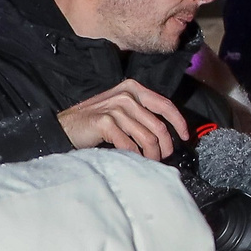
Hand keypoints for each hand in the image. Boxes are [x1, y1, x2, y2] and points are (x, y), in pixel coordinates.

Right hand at [59, 79, 190, 159]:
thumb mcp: (121, 109)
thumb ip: (142, 113)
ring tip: (149, 161)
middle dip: (166, 146)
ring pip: (147, 138)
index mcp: (133, 89)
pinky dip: (135, 157)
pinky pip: (130, 145)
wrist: (65, 127)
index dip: (179, 122)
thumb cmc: (96, 122)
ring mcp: (115, 108)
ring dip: (152, 155)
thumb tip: (167, 132)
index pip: (165, 105)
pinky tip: (133, 160)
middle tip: (163, 157)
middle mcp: (126, 95)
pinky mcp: (105, 122)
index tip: (185, 137)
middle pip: (159, 127)